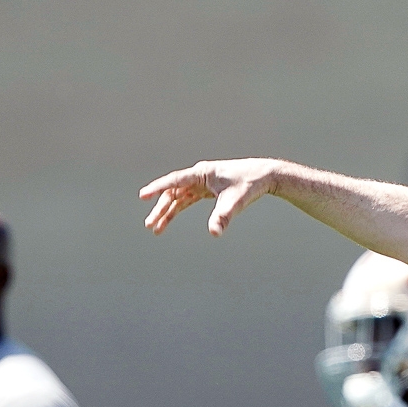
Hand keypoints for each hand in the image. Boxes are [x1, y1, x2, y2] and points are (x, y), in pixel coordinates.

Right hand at [139, 158, 281, 235]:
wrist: (264, 176)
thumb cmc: (249, 185)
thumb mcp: (235, 201)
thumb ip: (223, 217)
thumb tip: (214, 233)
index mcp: (202, 173)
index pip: (175, 181)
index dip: (158, 188)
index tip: (143, 195)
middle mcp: (199, 176)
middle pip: (173, 192)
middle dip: (161, 209)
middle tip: (149, 225)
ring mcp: (202, 183)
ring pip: (178, 198)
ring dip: (167, 213)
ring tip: (155, 229)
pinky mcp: (206, 190)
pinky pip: (187, 200)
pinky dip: (177, 211)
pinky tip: (167, 222)